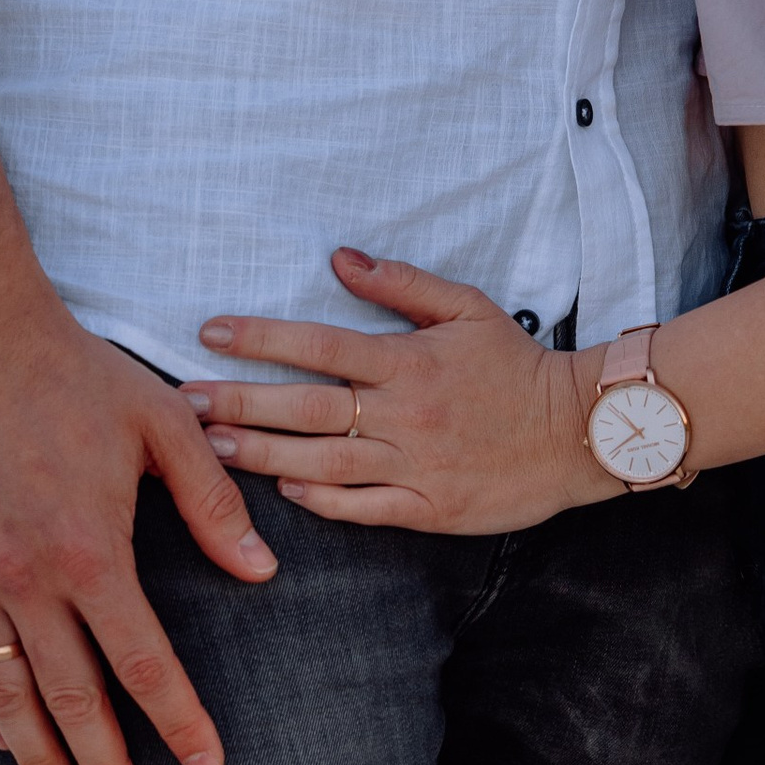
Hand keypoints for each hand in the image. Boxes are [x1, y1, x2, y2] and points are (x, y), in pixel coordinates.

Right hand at [0, 288, 278, 764]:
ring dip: (38, 755)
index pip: (141, 659)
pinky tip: (1, 736)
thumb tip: (263, 569)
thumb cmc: (77, 372)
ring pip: (6, 691)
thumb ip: (212, 501)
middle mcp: (25, 577)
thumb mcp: (162, 424)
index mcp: (89, 548)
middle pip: (70, 698)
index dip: (175, 718)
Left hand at [187, 250, 621, 535]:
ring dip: (262, 455)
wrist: (577, 431)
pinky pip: (362, 508)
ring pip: (323, 463)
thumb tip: (341, 257)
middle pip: (307, 408)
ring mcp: (415, 464)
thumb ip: (401, 284)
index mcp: (408, 360)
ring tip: (212, 449)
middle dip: (241, 403)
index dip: (261, 337)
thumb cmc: (517, 365)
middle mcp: (404, 413)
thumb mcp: (467, 307)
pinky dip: (319, 501)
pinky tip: (282, 491)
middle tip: (188, 402)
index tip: (210, 332)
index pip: (319, 343)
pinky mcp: (428, 507)